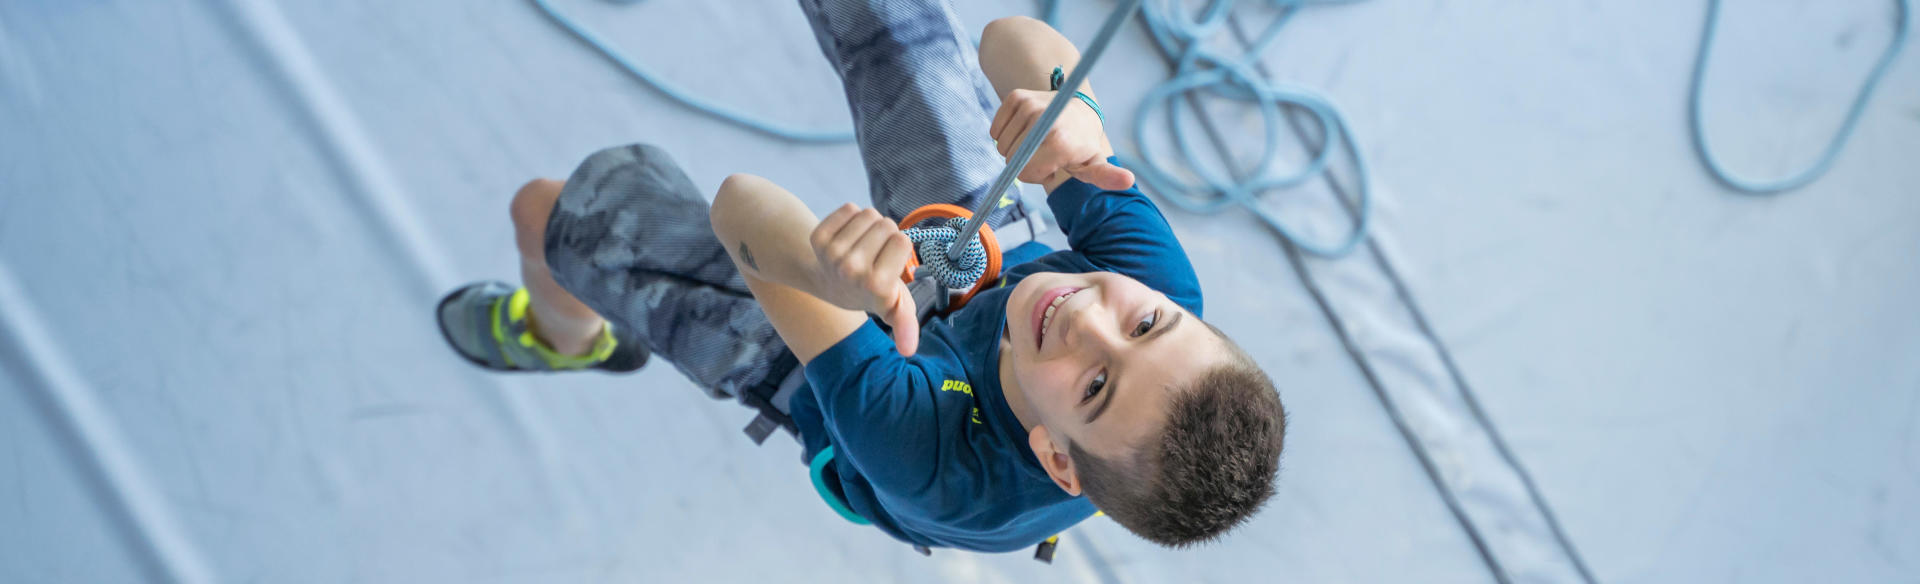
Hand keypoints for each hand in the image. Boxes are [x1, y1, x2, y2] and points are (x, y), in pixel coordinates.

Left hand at [808, 204, 919, 355]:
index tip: (890, 265)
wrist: (828, 284)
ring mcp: (833, 253)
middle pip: (886, 225)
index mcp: (876, 285)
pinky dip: (850, 218)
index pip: (903, 240)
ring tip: (862, 245)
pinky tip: (847, 237)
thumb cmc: (869, 292)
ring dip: (868, 225)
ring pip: (868, 214)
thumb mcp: (892, 308)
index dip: (900, 249)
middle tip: (875, 255)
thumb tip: (908, 351)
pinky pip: (849, 209)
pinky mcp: (818, 237)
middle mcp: (852, 269)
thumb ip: (904, 324)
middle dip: (886, 235)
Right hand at [990, 88, 1134, 189]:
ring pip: (1002, 145)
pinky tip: (1025, 130)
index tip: (1052, 165)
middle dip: (1025, 162)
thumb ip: (1107, 177)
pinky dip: (1004, 135)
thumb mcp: (1094, 164)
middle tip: (1045, 153)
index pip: (1024, 172)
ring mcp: (1028, 105)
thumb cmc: (1082, 144)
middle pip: (1012, 159)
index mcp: (1061, 141)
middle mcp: (1042, 118)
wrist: (1077, 110)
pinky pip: (995, 130)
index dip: (1035, 174)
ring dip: (1015, 148)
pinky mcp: (1016, 96)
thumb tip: (1128, 181)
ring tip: (1037, 141)